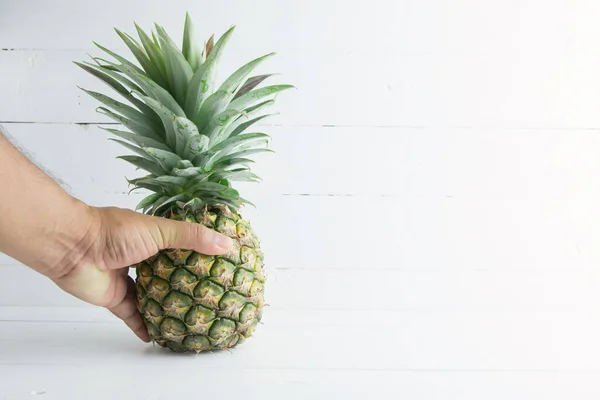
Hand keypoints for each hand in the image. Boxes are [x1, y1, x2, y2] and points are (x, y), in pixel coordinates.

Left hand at [51, 206, 232, 341]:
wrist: (73, 247)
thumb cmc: (115, 232)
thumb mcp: (160, 230)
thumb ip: (192, 237)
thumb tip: (227, 244)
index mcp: (151, 236)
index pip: (180, 245)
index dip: (198, 253)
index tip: (218, 264)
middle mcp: (141, 256)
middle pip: (168, 272)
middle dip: (185, 283)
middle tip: (208, 296)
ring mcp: (127, 278)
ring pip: (151, 294)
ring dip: (166, 305)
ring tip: (190, 317)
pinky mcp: (115, 298)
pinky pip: (133, 314)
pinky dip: (144, 324)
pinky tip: (159, 335)